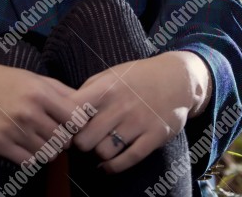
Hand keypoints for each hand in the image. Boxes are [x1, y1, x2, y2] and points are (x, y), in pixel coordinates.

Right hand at [0, 56, 81, 165]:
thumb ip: (62, 92)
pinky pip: (27, 162)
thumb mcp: (35, 78)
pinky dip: (30, 157)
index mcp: (40, 93)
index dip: (76, 126)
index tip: (68, 125)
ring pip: (46, 154)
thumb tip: (86, 108)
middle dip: (61, 140)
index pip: (76, 121)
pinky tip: (24, 145)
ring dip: (46, 150)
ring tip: (38, 139)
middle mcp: (28, 111)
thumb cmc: (6, 80)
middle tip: (52, 134)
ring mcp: (12, 129)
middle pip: (62, 140)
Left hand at [68, 51, 208, 173]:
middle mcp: (120, 105)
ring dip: (98, 153)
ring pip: (103, 152)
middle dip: (80, 143)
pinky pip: (127, 160)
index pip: (73, 111)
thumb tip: (65, 109)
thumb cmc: (137, 77)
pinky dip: (113, 167)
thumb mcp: (110, 74)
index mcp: (106, 87)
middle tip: (84, 139)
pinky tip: (107, 165)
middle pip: (84, 139)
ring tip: (100, 145)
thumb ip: (88, 90)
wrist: (176, 79)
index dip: (65, 122)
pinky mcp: (153, 137)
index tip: (67, 126)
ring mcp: (138, 122)